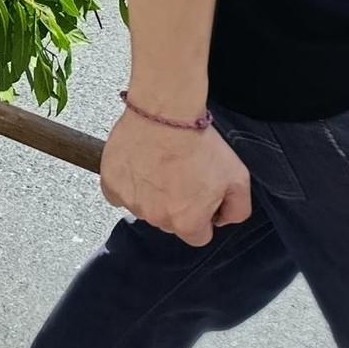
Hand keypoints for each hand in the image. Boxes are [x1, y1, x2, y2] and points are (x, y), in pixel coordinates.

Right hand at [99, 106, 250, 247]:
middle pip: (169, 222)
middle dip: (176, 204)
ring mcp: (131, 202)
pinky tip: (138, 166)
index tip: (199, 193)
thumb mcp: (237, 177)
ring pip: (144, 208)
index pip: (198, 236)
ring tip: (159, 164)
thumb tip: (221, 219)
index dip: (202, 214)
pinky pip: (117, 194)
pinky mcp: (111, 184)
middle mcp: (157, 218)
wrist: (165, 112)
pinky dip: (126, 184)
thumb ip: (238, 210)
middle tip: (180, 174)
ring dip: (151, 193)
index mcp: (187, 223)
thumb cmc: (199, 143)